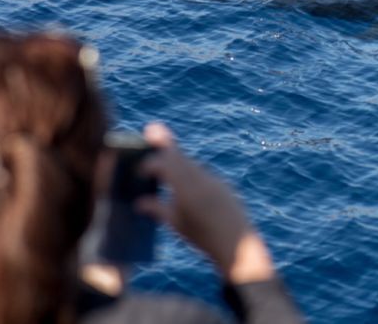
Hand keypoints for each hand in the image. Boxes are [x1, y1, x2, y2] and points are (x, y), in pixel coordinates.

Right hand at [135, 122, 275, 283]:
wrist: (238, 245)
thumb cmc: (203, 237)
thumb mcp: (177, 224)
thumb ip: (157, 209)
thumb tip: (139, 201)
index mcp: (186, 187)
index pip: (165, 164)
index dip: (150, 163)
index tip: (138, 169)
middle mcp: (200, 178)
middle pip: (179, 156)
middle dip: (164, 146)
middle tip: (151, 132)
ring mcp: (213, 179)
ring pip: (190, 163)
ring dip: (177, 160)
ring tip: (162, 162)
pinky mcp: (221, 184)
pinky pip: (200, 172)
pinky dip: (188, 170)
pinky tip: (182, 181)